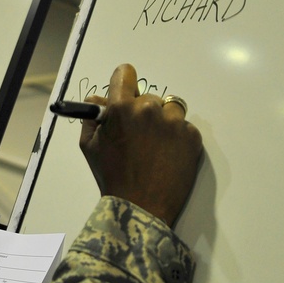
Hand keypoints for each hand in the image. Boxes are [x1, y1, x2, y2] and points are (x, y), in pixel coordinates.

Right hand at [78, 64, 202, 225]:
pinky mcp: (192, 137)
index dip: (124, 83)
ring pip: (170, 109)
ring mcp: (174, 123)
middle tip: (138, 136)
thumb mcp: (91, 146)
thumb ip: (92, 117)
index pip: (125, 74)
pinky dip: (177, 138)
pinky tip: (167, 156)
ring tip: (155, 147)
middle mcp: (149, 109)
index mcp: (121, 108)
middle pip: (148, 96)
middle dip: (142, 112)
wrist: (141, 208)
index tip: (126, 91)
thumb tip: (99, 99)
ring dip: (163, 122)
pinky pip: (184, 127)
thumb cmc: (112, 177)